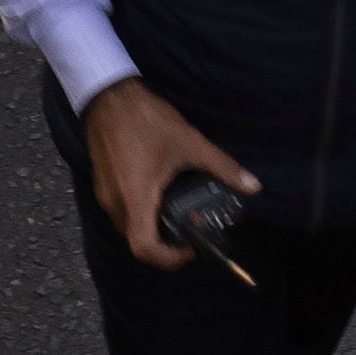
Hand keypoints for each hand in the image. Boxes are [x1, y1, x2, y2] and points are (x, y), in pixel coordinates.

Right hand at [80, 76, 256, 270]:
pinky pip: (123, 212)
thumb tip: (252, 186)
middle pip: (137, 242)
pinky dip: (143, 215)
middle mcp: (115, 202)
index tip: (191, 248)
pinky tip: (163, 197)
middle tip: (191, 233)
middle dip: (165, 245)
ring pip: (128, 228)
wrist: (108, 96)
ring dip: (153, 230)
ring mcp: (105, 194)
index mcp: (135, 197)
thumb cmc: (145, 119)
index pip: (144, 248)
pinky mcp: (103, 184)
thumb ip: (221, 167)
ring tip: (180, 216)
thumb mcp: (189, 143)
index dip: (169, 258)